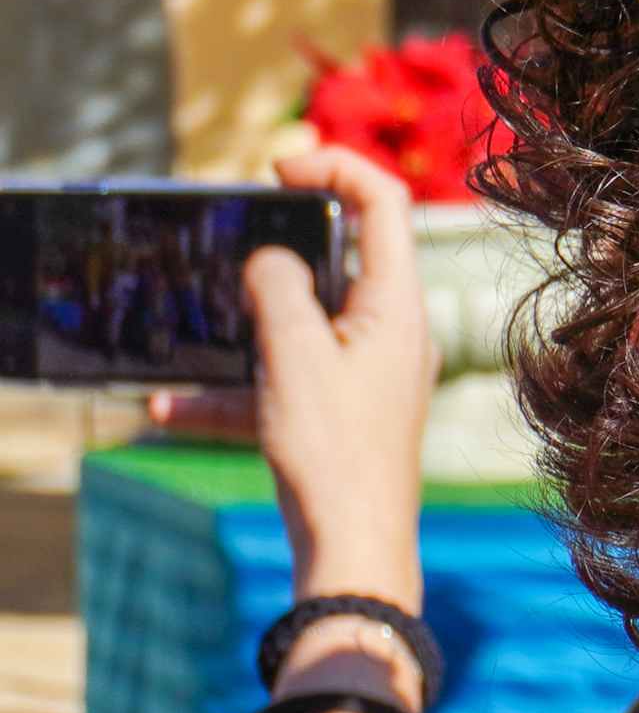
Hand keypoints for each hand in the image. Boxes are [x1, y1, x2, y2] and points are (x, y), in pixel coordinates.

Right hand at [209, 146, 437, 611]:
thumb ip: (277, 290)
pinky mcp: (342, 414)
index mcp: (397, 306)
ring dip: (242, 330)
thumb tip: (268, 259)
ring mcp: (370, 375)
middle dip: (277, 250)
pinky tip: (168, 412)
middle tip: (228, 243)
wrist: (352, 549)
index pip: (385, 205)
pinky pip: (282, 385)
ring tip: (195, 333)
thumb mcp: (295, 356)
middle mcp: (393, 334)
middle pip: (340, 261)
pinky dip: (233, 392)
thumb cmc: (334, 452)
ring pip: (300, 327)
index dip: (337, 167)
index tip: (280, 162)